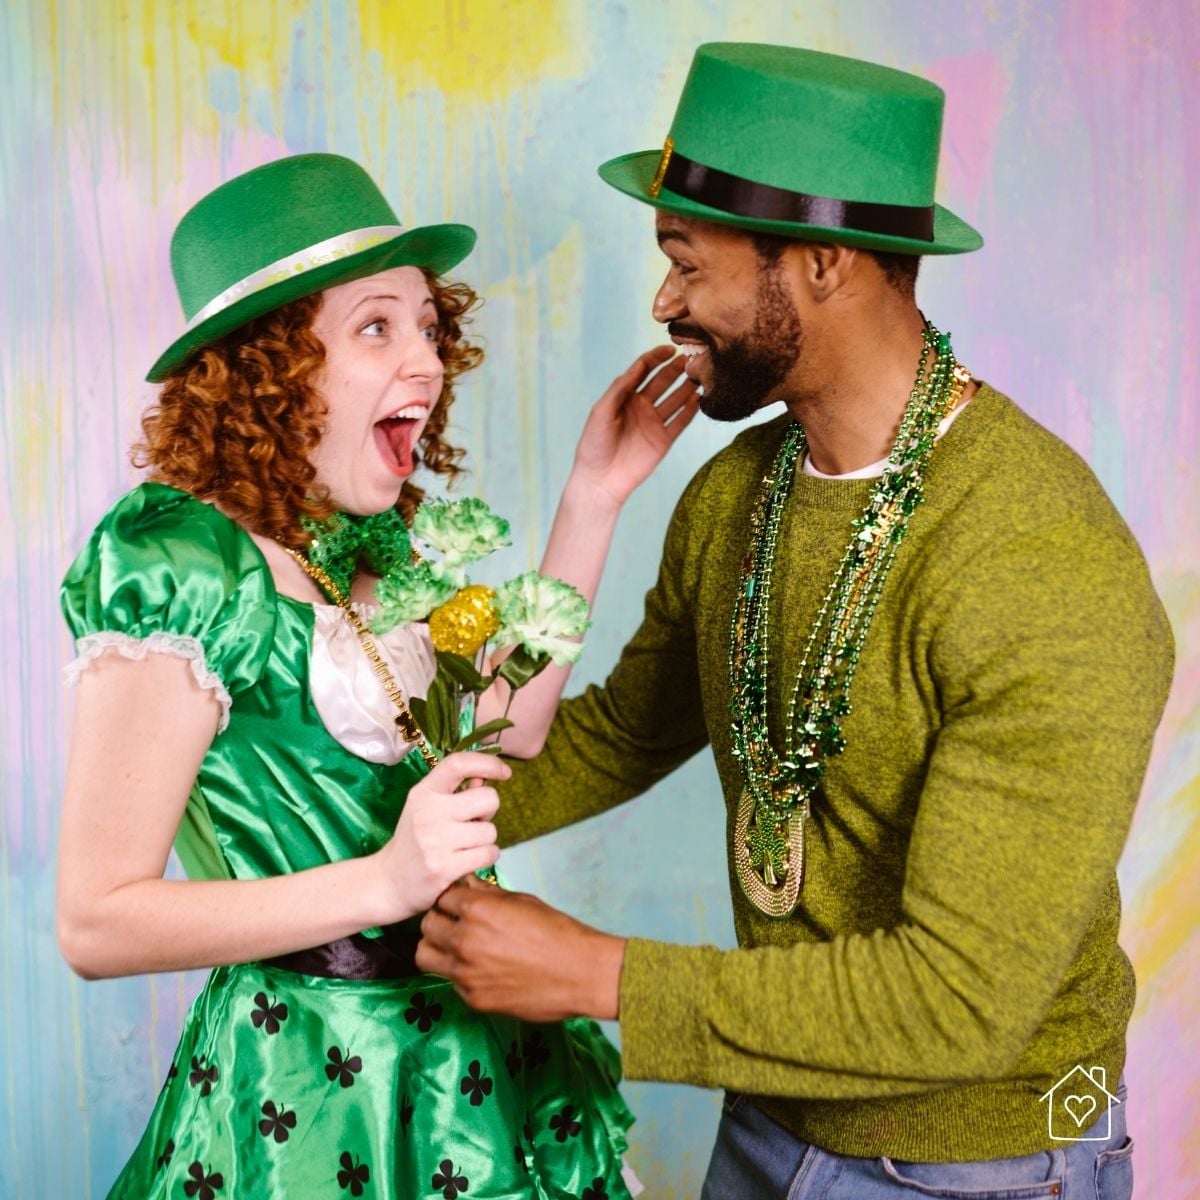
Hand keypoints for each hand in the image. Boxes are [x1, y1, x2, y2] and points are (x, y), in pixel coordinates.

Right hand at [373, 753, 506, 921]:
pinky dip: (486, 857)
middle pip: (488, 799)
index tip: (504, 772)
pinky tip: (469, 860)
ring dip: (485, 840)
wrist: (389, 881)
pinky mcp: (444, 868)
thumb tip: (485, 777)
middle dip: (488, 812)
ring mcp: (435, 841)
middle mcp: (429, 812)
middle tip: (472, 823)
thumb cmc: (414, 841)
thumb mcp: (427, 808)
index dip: (488, 763)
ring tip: (465, 846)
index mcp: (424, 793)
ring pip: (491, 831)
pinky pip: (489, 854)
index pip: (459, 764)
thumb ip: (455, 792)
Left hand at [417, 878, 626, 1020]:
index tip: (458, 902)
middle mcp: (463, 940)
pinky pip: (450, 981)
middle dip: (440, 920)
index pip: (441, 897)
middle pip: (427, 925)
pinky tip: (482, 969)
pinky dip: (459, 974)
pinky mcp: (472, 999)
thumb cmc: (555, 931)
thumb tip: (466, 885)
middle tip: (454, 923)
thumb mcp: (521, 901)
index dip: (451, 898)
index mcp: (476, 909)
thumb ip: (487, 893)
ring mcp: (465, 973)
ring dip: (437, 948)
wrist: (579, 972)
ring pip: (425, 956)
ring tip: (457, 947)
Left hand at [570, 345, 700, 508]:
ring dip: (687, 387)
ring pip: (675, 399)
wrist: (601, 480)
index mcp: (624, 397)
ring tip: (700, 374)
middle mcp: (641, 407)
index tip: (670, 349)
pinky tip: (699, 398)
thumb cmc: (594, 444)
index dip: (656, 358)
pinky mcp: (664, 440)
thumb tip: (638, 366)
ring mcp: (654, 423)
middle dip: (676, 369)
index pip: (643, 370)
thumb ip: (620, 388)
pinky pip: (681, 422)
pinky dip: (691, 410)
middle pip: (663, 382)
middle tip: (691, 358)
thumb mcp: (601, 411)